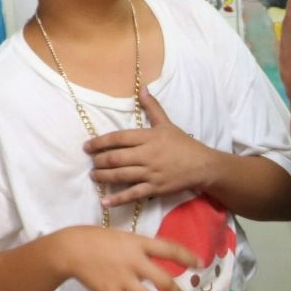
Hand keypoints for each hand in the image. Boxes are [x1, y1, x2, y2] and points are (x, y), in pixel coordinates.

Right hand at [56, 227, 196, 290]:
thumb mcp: (124, 237)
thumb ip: (140, 247)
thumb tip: (157, 256)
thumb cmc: (98, 239)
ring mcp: (123, 279)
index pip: (169, 249)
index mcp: (139, 244)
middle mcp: (135, 262)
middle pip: (163, 279)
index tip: (200, 264)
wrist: (72, 249)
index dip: (186, 257)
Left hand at [86, 90, 223, 207]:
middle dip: (99, 160)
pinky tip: (105, 202)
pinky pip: (132, 194)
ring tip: (93, 175)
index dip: (100, 142)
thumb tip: (142, 88)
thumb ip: (152, 107)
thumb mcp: (167, 123)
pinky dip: (118, 199)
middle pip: (116, 158)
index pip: (119, 138)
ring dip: (103, 176)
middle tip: (91, 162)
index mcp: (148, 137)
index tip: (87, 146)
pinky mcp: (155, 188)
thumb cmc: (183, 144)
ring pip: (121, 175)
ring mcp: (151, 173)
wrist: (202, 166)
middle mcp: (147, 155)